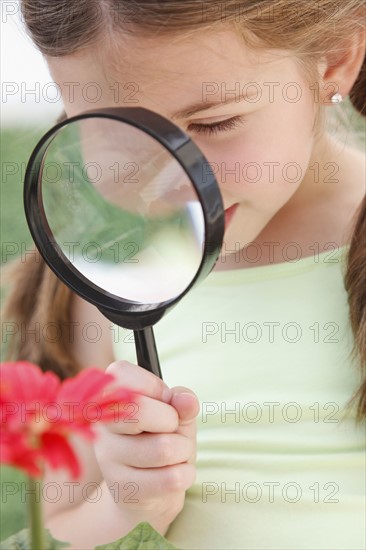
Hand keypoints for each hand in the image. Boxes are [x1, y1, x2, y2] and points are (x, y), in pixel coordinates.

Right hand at [93, 360, 199, 530]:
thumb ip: (182, 402)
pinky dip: (185, 474)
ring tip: (175, 455)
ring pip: (163, 448)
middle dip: (172, 420)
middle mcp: (101, 425)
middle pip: (139, 409)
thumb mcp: (176, 415)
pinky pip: (170, 478)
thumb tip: (186, 401)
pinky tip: (174, 474)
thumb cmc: (162, 440)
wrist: (150, 492)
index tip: (164, 401)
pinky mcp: (122, 489)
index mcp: (108, 397)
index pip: (122, 374)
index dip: (155, 387)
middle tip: (172, 430)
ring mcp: (108, 459)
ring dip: (183, 451)